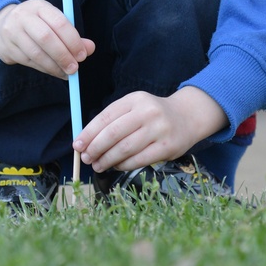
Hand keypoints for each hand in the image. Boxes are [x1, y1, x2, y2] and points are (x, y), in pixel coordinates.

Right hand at [0, 0, 94, 78]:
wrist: (1, 25)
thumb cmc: (37, 24)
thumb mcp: (54, 22)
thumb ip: (72, 35)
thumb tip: (90, 48)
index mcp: (39, 6)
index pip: (59, 22)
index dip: (73, 40)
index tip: (83, 55)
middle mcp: (23, 17)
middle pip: (46, 38)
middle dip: (63, 55)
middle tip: (75, 68)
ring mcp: (12, 33)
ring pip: (36, 53)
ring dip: (54, 66)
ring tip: (67, 73)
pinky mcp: (7, 49)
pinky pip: (29, 62)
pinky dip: (45, 69)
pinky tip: (56, 72)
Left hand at [73, 87, 227, 172]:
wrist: (187, 116)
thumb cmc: (153, 114)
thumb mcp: (135, 107)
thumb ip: (113, 120)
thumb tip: (86, 141)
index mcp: (135, 99)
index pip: (106, 116)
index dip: (89, 133)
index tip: (77, 145)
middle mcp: (148, 112)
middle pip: (113, 133)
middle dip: (95, 148)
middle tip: (86, 158)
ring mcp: (159, 129)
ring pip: (125, 148)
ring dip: (107, 159)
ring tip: (98, 165)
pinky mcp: (167, 147)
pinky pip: (139, 159)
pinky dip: (123, 165)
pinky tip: (116, 166)